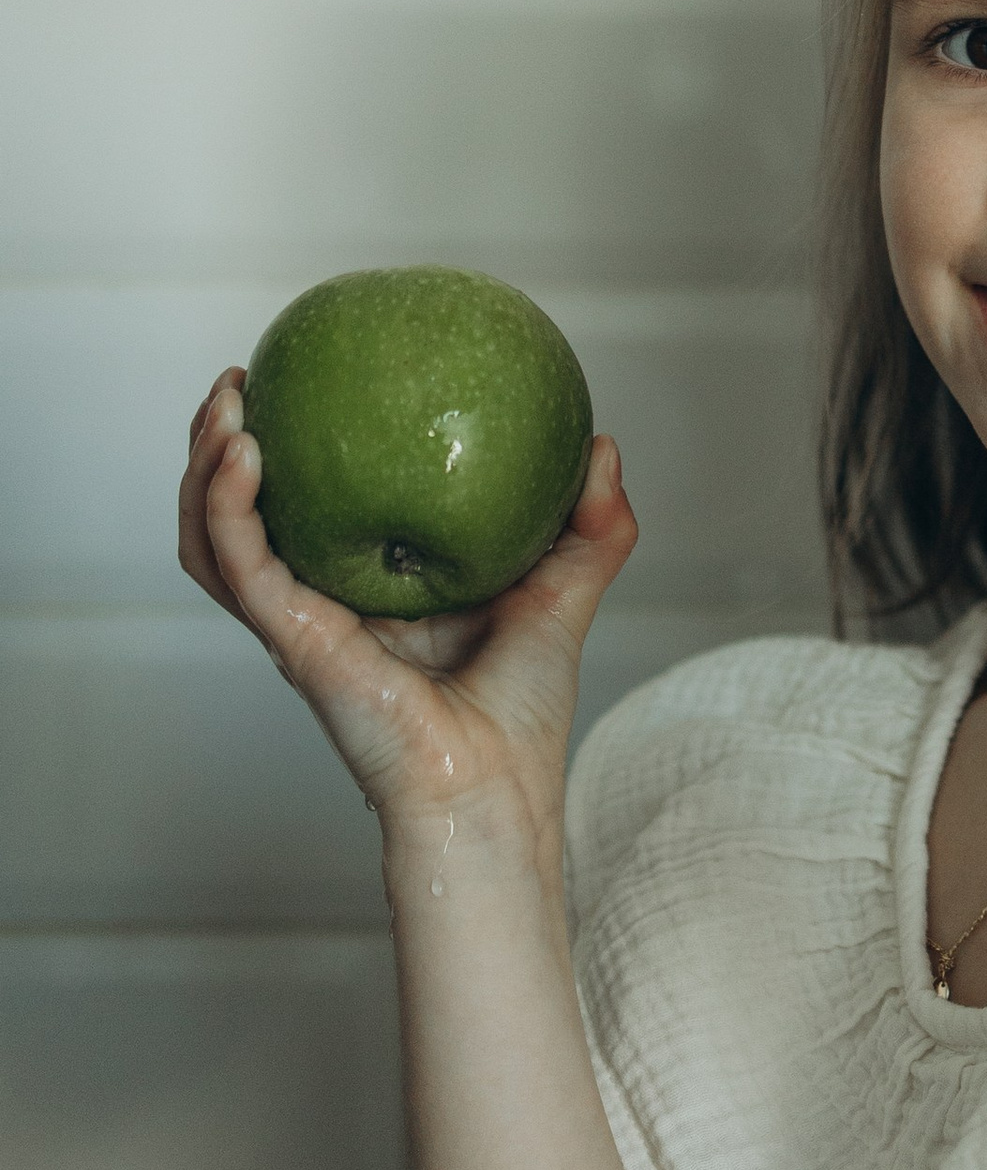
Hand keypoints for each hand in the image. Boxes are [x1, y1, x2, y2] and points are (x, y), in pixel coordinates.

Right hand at [177, 371, 636, 850]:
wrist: (496, 788)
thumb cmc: (525, 711)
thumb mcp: (566, 592)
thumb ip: (591, 524)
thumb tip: (601, 445)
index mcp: (370, 590)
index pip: (310, 513)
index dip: (294, 453)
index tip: (305, 382)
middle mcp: (321, 604)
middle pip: (239, 518)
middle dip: (219, 446)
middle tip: (240, 382)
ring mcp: (298, 624)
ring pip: (212, 540)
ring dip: (201, 467)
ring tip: (225, 404)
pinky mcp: (292, 640)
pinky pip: (239, 564)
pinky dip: (226, 507)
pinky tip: (242, 455)